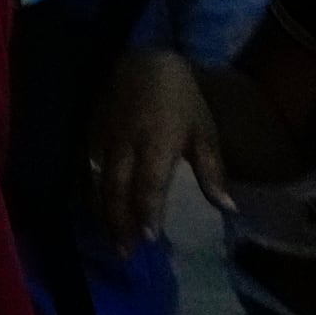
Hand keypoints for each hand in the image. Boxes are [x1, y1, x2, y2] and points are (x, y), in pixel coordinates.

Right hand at [91, 49, 231, 245]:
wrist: (141, 61)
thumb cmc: (180, 98)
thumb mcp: (203, 131)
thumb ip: (211, 170)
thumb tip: (228, 208)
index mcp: (158, 143)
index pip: (149, 184)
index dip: (147, 212)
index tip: (148, 238)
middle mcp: (127, 145)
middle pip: (118, 189)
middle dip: (120, 222)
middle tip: (124, 253)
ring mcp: (104, 140)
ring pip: (99, 183)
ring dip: (104, 213)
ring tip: (110, 239)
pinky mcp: (89, 136)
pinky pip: (87, 170)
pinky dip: (91, 193)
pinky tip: (94, 211)